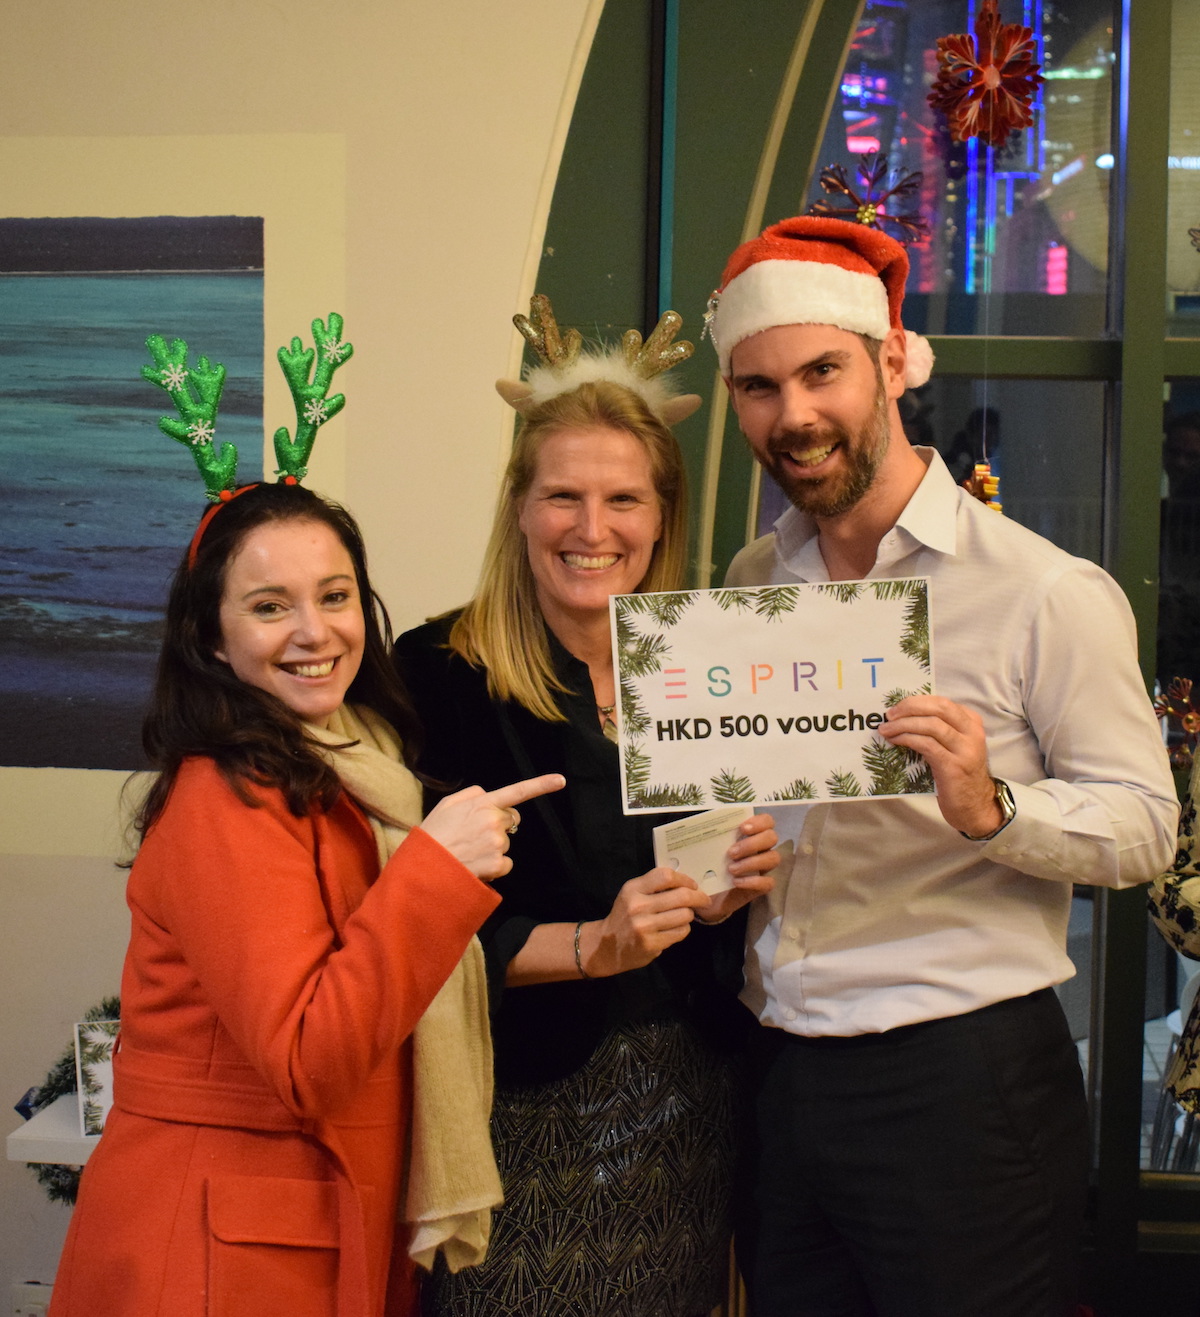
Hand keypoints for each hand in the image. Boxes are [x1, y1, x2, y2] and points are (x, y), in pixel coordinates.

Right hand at [420, 773, 565, 880]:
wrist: (424, 868)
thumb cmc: (433, 836)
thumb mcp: (446, 805)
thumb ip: (470, 795)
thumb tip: (487, 795)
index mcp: (482, 803)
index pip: (517, 791)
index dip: (541, 784)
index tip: (561, 780)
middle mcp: (493, 820)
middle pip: (512, 820)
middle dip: (500, 825)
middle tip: (475, 835)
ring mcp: (497, 843)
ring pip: (506, 843)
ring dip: (493, 847)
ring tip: (470, 852)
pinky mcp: (498, 863)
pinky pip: (506, 863)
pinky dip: (495, 866)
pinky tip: (476, 865)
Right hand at [580, 869, 709, 975]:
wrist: (606, 946)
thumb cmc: (625, 916)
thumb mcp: (632, 895)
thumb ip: (654, 887)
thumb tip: (687, 883)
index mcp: (633, 889)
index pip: (665, 876)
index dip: (685, 879)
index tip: (693, 885)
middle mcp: (637, 906)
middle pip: (681, 896)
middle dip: (699, 897)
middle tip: (704, 900)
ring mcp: (644, 926)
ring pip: (684, 915)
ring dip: (689, 915)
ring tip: (683, 916)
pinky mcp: (651, 944)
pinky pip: (680, 932)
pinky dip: (683, 929)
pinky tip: (675, 929)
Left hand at [696, 813, 779, 923]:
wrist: (704, 896)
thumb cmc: (706, 867)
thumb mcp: (702, 850)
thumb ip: (704, 836)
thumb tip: (694, 824)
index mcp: (749, 834)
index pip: (766, 821)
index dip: (759, 822)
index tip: (742, 828)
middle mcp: (760, 849)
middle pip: (772, 837)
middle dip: (752, 843)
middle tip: (731, 852)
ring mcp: (762, 868)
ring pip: (773, 858)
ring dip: (752, 862)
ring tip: (731, 869)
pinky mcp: (761, 887)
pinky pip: (768, 882)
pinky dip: (753, 881)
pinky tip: (736, 882)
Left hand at [877, 695, 999, 835]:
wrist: (974, 805)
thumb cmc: (957, 774)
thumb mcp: (953, 746)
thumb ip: (938, 729)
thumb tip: (903, 716)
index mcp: (971, 723)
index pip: (942, 702)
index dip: (916, 701)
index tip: (896, 707)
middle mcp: (972, 733)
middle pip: (939, 708)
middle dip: (910, 707)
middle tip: (889, 715)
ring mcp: (965, 749)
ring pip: (931, 725)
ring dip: (903, 725)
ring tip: (886, 730)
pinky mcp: (954, 766)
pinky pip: (927, 744)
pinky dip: (908, 739)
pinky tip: (896, 741)